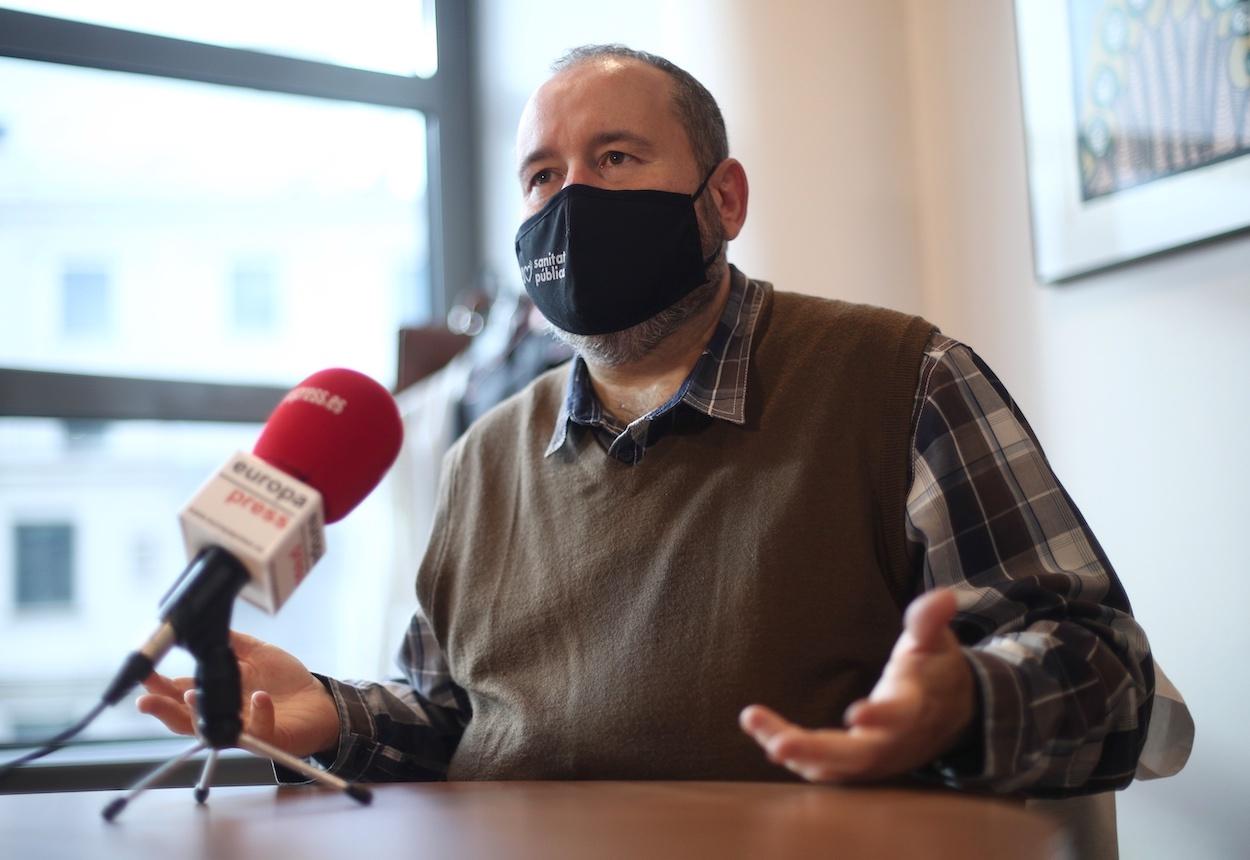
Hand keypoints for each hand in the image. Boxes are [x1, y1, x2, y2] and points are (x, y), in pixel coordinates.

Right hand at [137, 631, 340, 758]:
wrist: (319, 701)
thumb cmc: (284, 682)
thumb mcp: (257, 655)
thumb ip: (232, 644)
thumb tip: (209, 628)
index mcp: (219, 696)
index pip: (180, 694)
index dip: (160, 687)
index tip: (144, 674)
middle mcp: (225, 715)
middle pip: (185, 718)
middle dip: (163, 709)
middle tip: (145, 701)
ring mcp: (245, 728)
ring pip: (213, 729)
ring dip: (198, 714)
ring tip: (189, 695)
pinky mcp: (269, 736)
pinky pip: (259, 729)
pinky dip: (258, 713)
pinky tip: (260, 697)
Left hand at [740, 588, 975, 781]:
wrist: (951, 715)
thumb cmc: (934, 670)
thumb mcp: (935, 641)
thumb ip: (930, 620)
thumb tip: (945, 596)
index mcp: (916, 707)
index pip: (901, 716)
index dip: (881, 716)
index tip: (855, 713)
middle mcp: (894, 741)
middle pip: (858, 756)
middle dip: (816, 751)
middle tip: (779, 745)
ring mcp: (875, 759)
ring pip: (834, 768)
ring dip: (795, 752)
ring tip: (755, 723)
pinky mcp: (858, 766)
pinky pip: (824, 768)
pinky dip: (795, 756)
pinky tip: (762, 732)